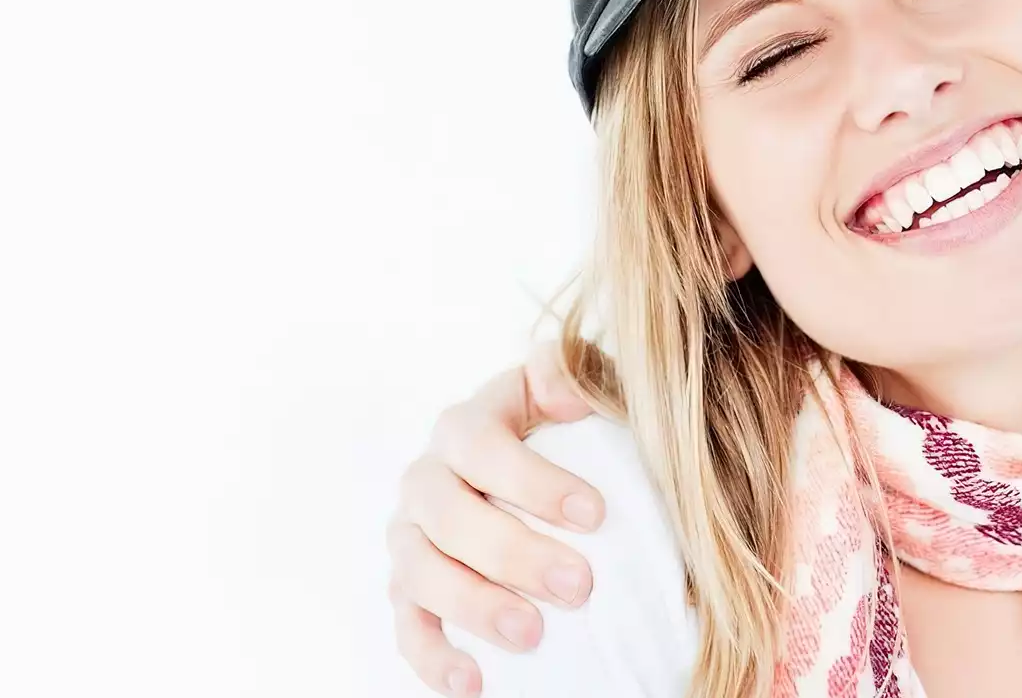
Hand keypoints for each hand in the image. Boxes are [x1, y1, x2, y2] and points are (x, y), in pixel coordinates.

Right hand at [388, 343, 597, 695]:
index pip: (482, 445)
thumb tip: (566, 393)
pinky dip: (433, 657)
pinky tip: (472, 682)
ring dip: (474, 606)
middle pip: (449, 515)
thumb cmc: (573, 429)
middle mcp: (426, 479)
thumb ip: (575, 373)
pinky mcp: (409, 589)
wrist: (546, 475)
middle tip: (580, 586)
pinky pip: (408, 626)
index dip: (532, 479)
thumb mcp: (582, 387)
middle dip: (513, 553)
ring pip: (421, 572)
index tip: (596, 514)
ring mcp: (411, 537)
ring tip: (532, 635)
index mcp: (464, 425)